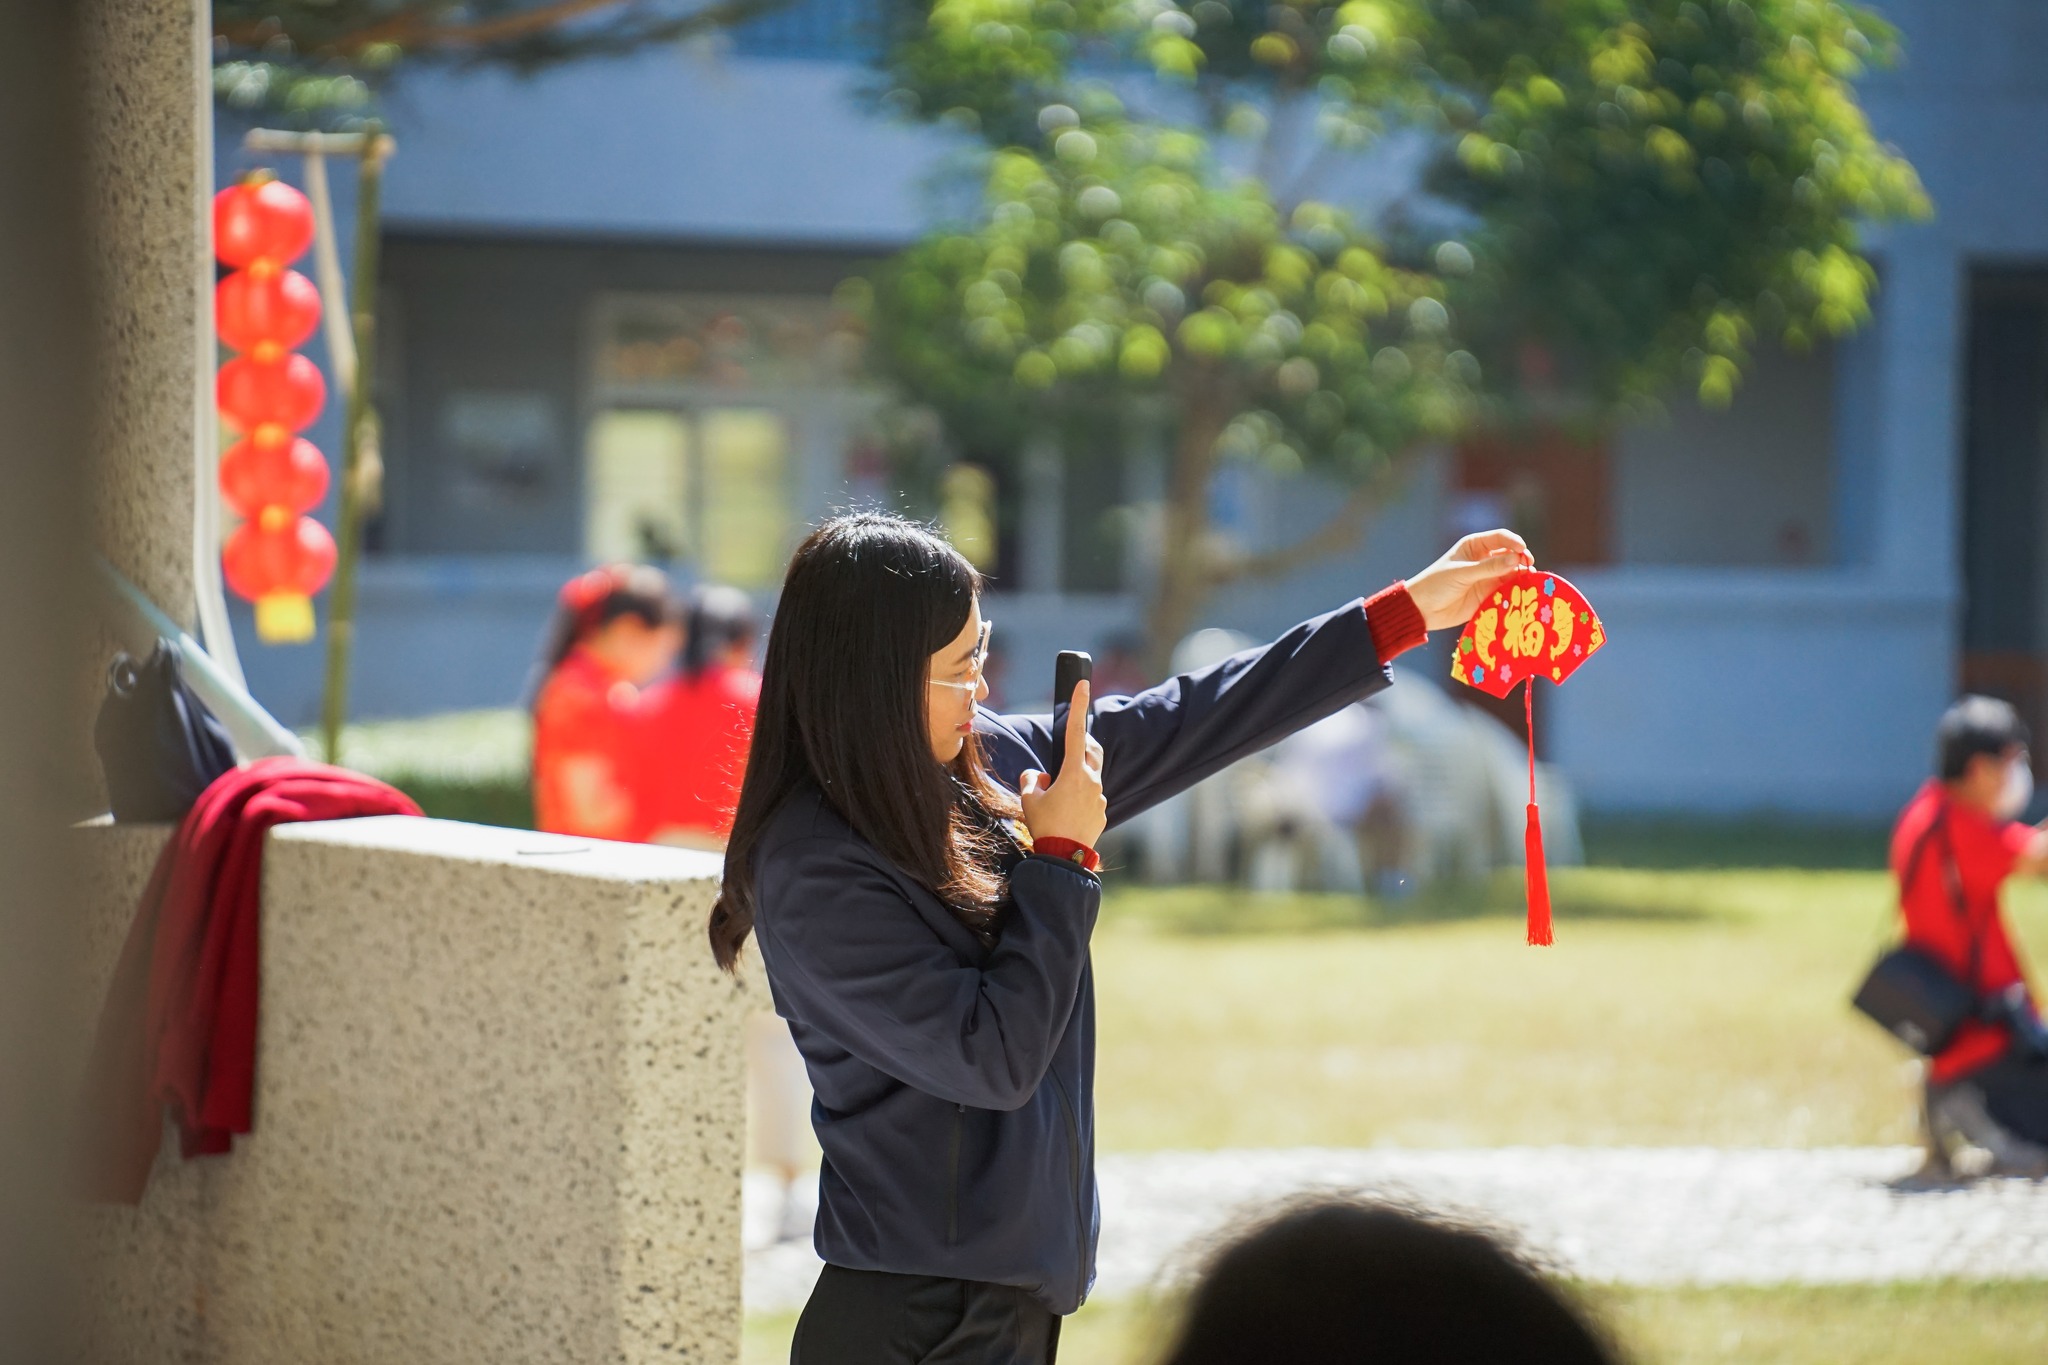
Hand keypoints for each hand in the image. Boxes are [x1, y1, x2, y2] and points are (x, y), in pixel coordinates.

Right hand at [1019, 680, 1106, 847]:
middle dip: (1081, 744)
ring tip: (1055, 797)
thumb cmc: (1045, 826)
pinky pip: (1091, 796)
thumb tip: (1039, 777)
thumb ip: (1031, 780)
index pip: (1075, 731)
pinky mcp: (1101, 812)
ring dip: (1075, 777)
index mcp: (1073, 773)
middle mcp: (1091, 781)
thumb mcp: (1028, 800)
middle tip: (1066, 750)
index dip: (1078, 705)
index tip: (1083, 684)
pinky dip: (1078, 797)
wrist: (1064, 859)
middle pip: (1090, 750)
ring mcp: (1099, 797)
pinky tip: (1065, 814)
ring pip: (1089, 776)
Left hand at [1406, 530, 1534, 632]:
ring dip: (1522, 577)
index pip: (1501, 538)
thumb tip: (1517, 559)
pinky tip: (1524, 594)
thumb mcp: (1462, 573)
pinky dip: (1516, 592)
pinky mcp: (1489, 595)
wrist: (1422, 609)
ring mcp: (1488, 578)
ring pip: (1512, 574)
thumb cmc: (1436, 584)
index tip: (1522, 550)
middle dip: (1521, 559)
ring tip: (1530, 582)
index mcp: (1475, 546)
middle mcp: (1484, 559)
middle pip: (1511, 555)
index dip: (1514, 542)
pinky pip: (1507, 591)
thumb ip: (1489, 568)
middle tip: (1528, 567)